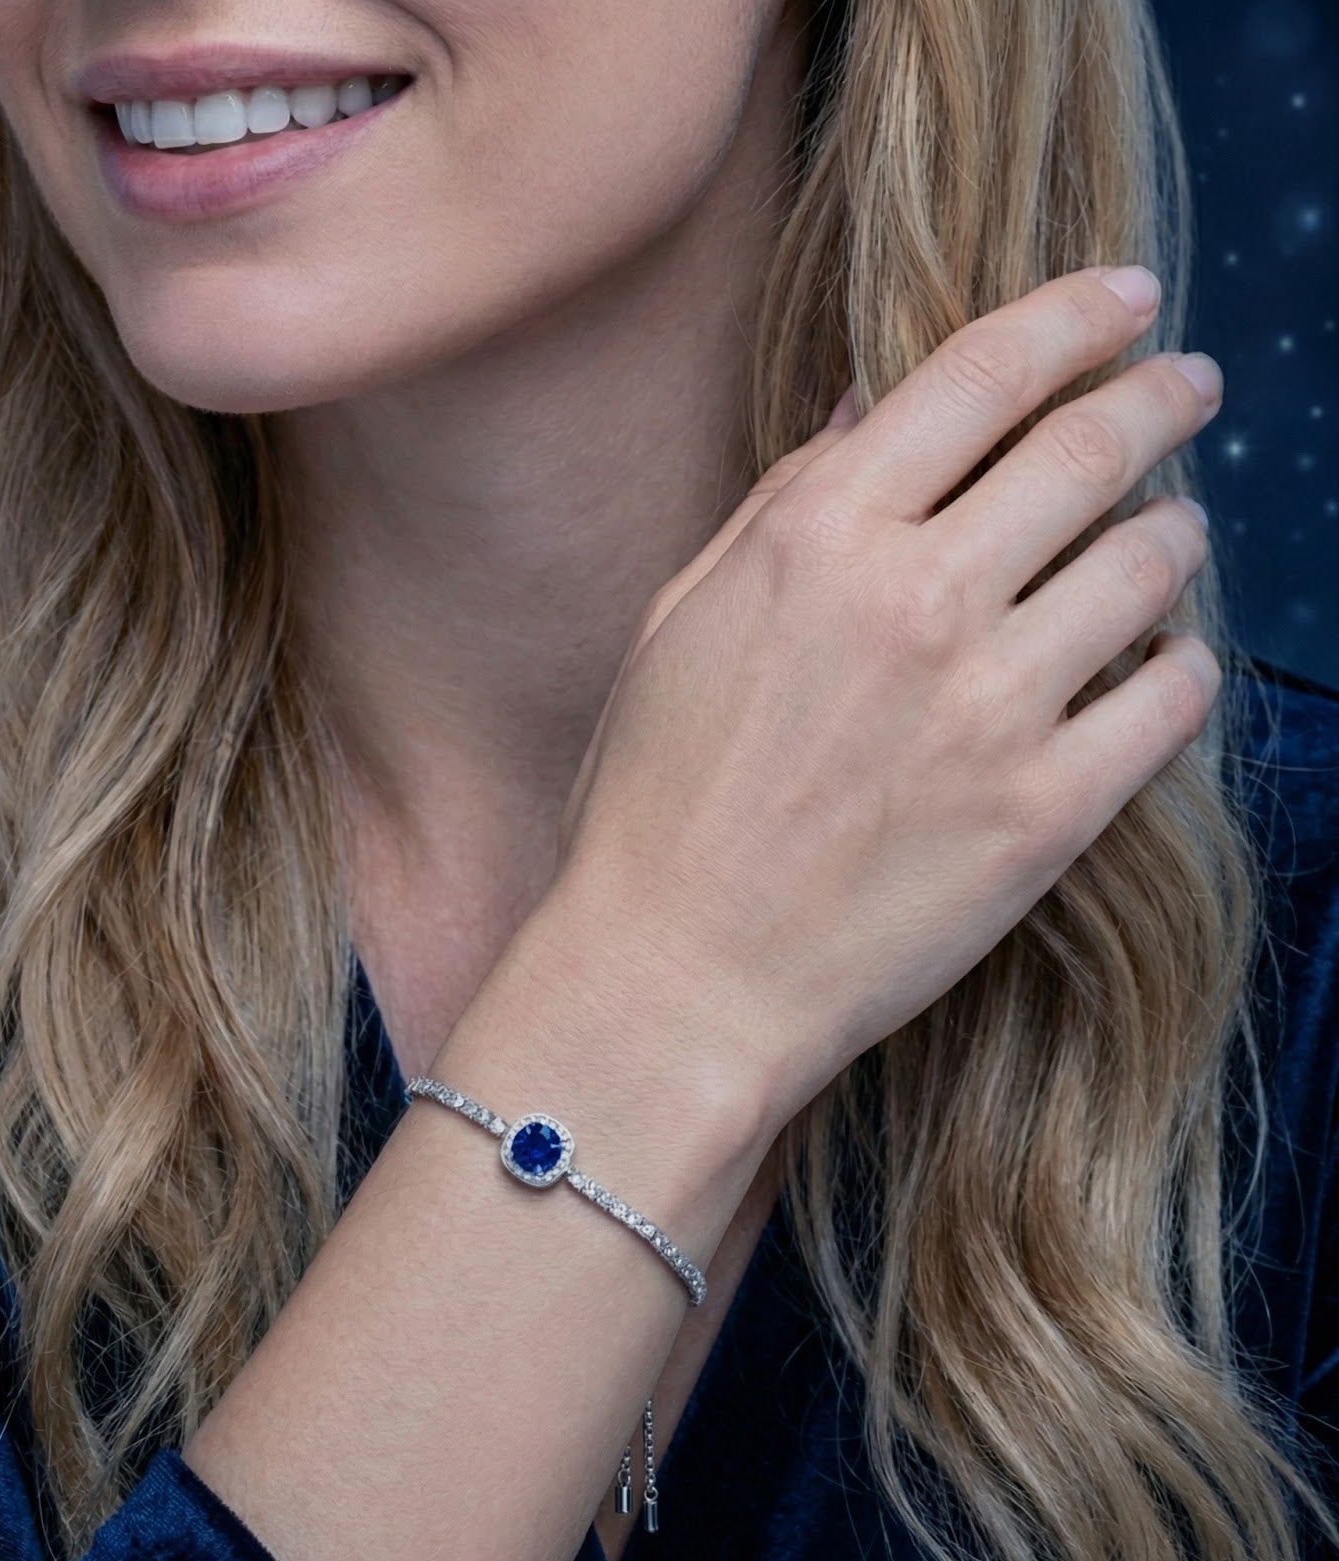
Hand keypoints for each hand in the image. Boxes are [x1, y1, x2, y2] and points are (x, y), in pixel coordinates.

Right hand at [552, 264, 1223, 1135]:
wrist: (675, 978)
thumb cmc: (654, 801)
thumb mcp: (680, 623)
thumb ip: (780, 504)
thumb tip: (866, 405)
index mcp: (817, 537)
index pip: (980, 373)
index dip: (1074, 315)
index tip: (1126, 299)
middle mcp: (916, 599)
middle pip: (1091, 445)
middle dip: (1161, 396)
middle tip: (1190, 386)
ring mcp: (991, 707)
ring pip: (1151, 562)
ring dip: (1174, 531)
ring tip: (1169, 535)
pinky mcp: (1046, 813)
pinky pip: (1171, 696)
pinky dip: (1180, 663)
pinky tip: (1159, 663)